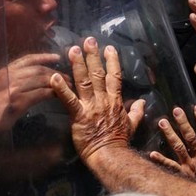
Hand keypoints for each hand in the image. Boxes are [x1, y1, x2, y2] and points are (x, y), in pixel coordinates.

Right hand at [0, 53, 62, 131]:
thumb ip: (12, 82)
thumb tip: (30, 81)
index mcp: (4, 71)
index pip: (28, 59)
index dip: (44, 56)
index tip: (57, 57)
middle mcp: (9, 76)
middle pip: (38, 69)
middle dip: (55, 72)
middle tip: (68, 76)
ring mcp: (13, 87)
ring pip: (42, 80)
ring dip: (58, 82)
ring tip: (68, 86)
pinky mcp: (18, 101)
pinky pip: (41, 93)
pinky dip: (53, 93)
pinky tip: (60, 96)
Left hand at [50, 37, 143, 163]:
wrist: (110, 155)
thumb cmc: (120, 141)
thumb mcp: (132, 125)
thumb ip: (137, 112)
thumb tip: (142, 102)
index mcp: (115, 101)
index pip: (114, 76)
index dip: (112, 61)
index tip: (109, 48)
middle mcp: (103, 100)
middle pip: (98, 74)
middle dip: (93, 56)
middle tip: (88, 40)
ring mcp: (91, 107)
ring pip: (84, 82)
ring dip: (78, 65)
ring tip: (72, 50)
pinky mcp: (78, 116)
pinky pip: (69, 100)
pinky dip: (61, 89)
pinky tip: (53, 77)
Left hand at [149, 104, 195, 184]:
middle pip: (189, 136)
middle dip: (183, 122)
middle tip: (175, 110)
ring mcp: (188, 165)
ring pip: (178, 147)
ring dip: (169, 134)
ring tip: (162, 122)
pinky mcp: (181, 173)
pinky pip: (169, 166)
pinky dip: (160, 160)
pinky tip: (152, 153)